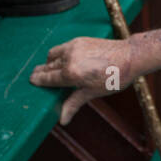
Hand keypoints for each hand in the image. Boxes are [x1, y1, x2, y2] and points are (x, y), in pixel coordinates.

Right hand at [31, 29, 160, 124]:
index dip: (37, 81)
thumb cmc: (114, 77)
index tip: (31, 82)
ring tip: (51, 71)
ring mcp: (73, 47)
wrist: (130, 56)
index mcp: (71, 73)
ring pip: (52, 55)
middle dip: (41, 72)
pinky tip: (64, 61)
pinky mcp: (79, 40)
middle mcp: (69, 58)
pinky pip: (62, 47)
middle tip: (37, 77)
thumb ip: (73, 103)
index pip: (47, 78)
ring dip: (49, 62)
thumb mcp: (92, 92)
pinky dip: (58, 54)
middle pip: (47, 66)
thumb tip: (62, 120)